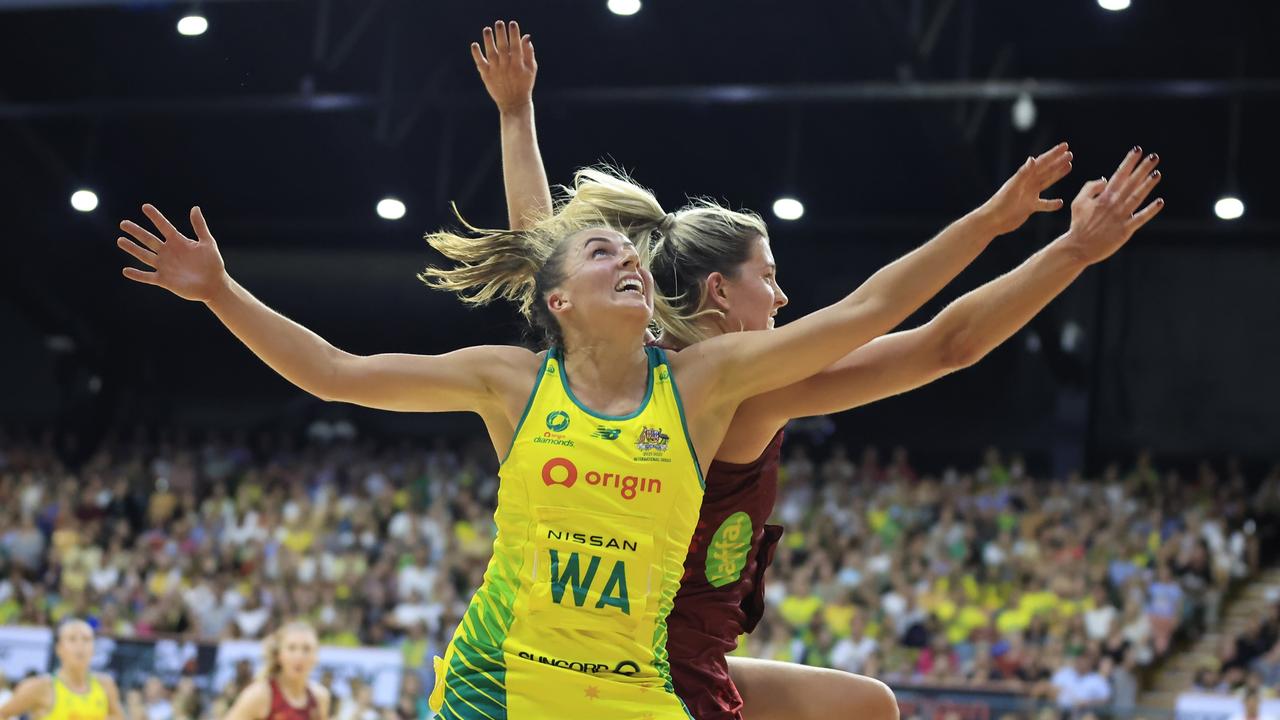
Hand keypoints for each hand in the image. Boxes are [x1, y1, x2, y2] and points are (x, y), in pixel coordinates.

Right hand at [117, 204, 228, 302]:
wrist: (214, 285)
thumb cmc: (213, 264)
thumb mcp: (207, 243)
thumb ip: (200, 226)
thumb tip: (195, 207)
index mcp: (178, 242)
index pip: (164, 226)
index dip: (155, 217)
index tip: (145, 207)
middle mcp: (168, 252)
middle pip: (149, 239)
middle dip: (136, 232)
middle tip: (123, 223)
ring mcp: (164, 266)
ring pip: (144, 255)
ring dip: (132, 248)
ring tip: (120, 240)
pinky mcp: (164, 280)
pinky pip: (147, 276)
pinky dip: (137, 275)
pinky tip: (126, 270)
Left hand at [471, 20, 535, 113]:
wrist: (514, 103)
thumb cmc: (524, 84)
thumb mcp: (531, 69)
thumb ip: (529, 53)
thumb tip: (526, 37)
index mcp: (518, 65)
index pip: (516, 46)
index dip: (514, 34)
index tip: (512, 24)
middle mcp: (506, 67)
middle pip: (503, 48)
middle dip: (501, 34)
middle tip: (499, 23)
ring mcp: (496, 71)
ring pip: (491, 53)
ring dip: (488, 41)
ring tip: (487, 30)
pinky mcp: (487, 76)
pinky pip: (480, 63)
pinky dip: (477, 54)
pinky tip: (474, 45)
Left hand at [979, 142, 1073, 234]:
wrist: (993, 220)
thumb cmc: (1000, 203)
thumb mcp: (1013, 187)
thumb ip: (1023, 173)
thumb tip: (1032, 158)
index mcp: (1024, 177)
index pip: (1042, 162)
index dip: (1053, 154)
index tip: (1065, 146)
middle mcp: (1028, 184)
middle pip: (1046, 170)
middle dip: (1058, 162)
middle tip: (1070, 154)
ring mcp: (1029, 195)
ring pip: (1046, 182)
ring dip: (1057, 175)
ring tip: (1068, 167)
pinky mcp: (1029, 207)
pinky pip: (1044, 204)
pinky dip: (1052, 204)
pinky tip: (1061, 202)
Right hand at [1062, 146, 1164, 265]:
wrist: (1079, 247)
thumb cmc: (1079, 224)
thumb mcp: (1078, 202)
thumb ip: (1090, 188)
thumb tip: (1105, 179)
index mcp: (1103, 197)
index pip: (1119, 175)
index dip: (1128, 162)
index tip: (1137, 151)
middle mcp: (1113, 204)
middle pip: (1131, 183)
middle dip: (1142, 169)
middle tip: (1154, 157)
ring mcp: (1120, 217)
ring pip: (1137, 197)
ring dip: (1147, 185)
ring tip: (1157, 174)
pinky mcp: (1125, 230)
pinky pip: (1140, 218)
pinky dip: (1150, 210)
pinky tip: (1160, 202)